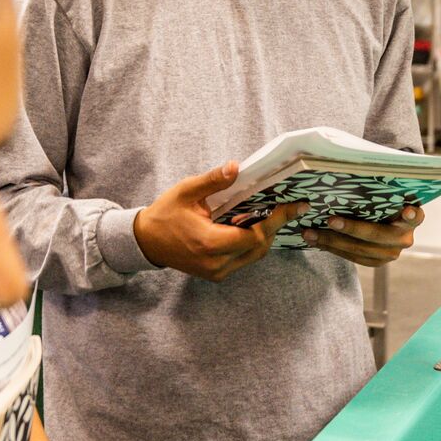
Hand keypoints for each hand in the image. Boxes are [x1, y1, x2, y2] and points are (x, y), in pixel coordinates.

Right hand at [133, 163, 305, 280]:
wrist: (146, 242)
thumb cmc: (165, 214)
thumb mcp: (186, 191)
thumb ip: (212, 180)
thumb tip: (235, 167)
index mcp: (209, 243)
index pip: (254, 235)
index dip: (276, 220)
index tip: (294, 207)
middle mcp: (216, 263)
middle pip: (259, 247)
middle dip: (275, 226)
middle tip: (290, 208)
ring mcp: (216, 272)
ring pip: (254, 255)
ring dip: (266, 235)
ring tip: (277, 214)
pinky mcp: (216, 274)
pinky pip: (243, 259)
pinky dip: (253, 243)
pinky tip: (257, 225)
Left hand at [303, 203, 423, 267]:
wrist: (384, 224)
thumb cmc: (382, 203)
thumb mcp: (385, 197)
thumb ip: (379, 192)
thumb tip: (355, 173)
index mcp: (412, 218)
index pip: (416, 215)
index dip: (412, 214)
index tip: (407, 210)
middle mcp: (405, 238)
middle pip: (377, 235)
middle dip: (352, 229)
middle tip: (329, 220)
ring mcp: (392, 253)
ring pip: (360, 250)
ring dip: (333, 242)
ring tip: (311, 233)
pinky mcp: (378, 263)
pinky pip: (354, 258)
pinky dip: (333, 249)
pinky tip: (316, 241)